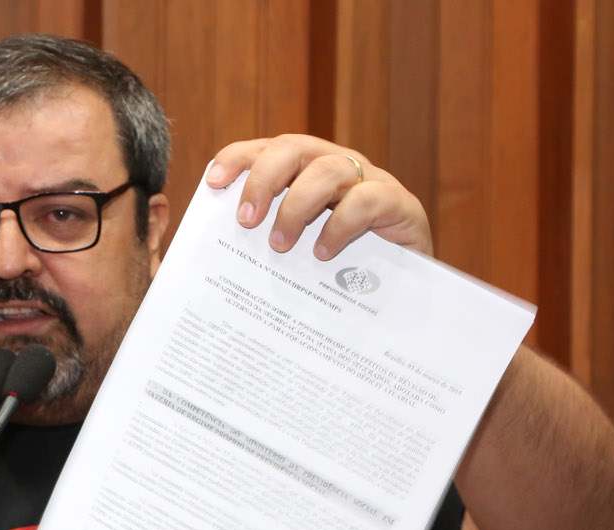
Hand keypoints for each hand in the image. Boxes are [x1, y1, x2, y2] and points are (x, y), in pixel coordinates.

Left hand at [206, 134, 431, 257]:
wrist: (400, 296)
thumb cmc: (336, 272)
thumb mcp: (293, 252)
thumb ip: (261, 241)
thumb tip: (214, 247)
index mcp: (305, 172)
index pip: (267, 149)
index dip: (239, 158)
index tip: (213, 182)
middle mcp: (336, 167)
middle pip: (295, 148)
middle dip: (264, 179)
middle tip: (246, 219)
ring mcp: (370, 182)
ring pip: (328, 170)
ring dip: (297, 206)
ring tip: (279, 244)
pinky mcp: (399, 205)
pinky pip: (367, 200)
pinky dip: (340, 224)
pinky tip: (322, 252)